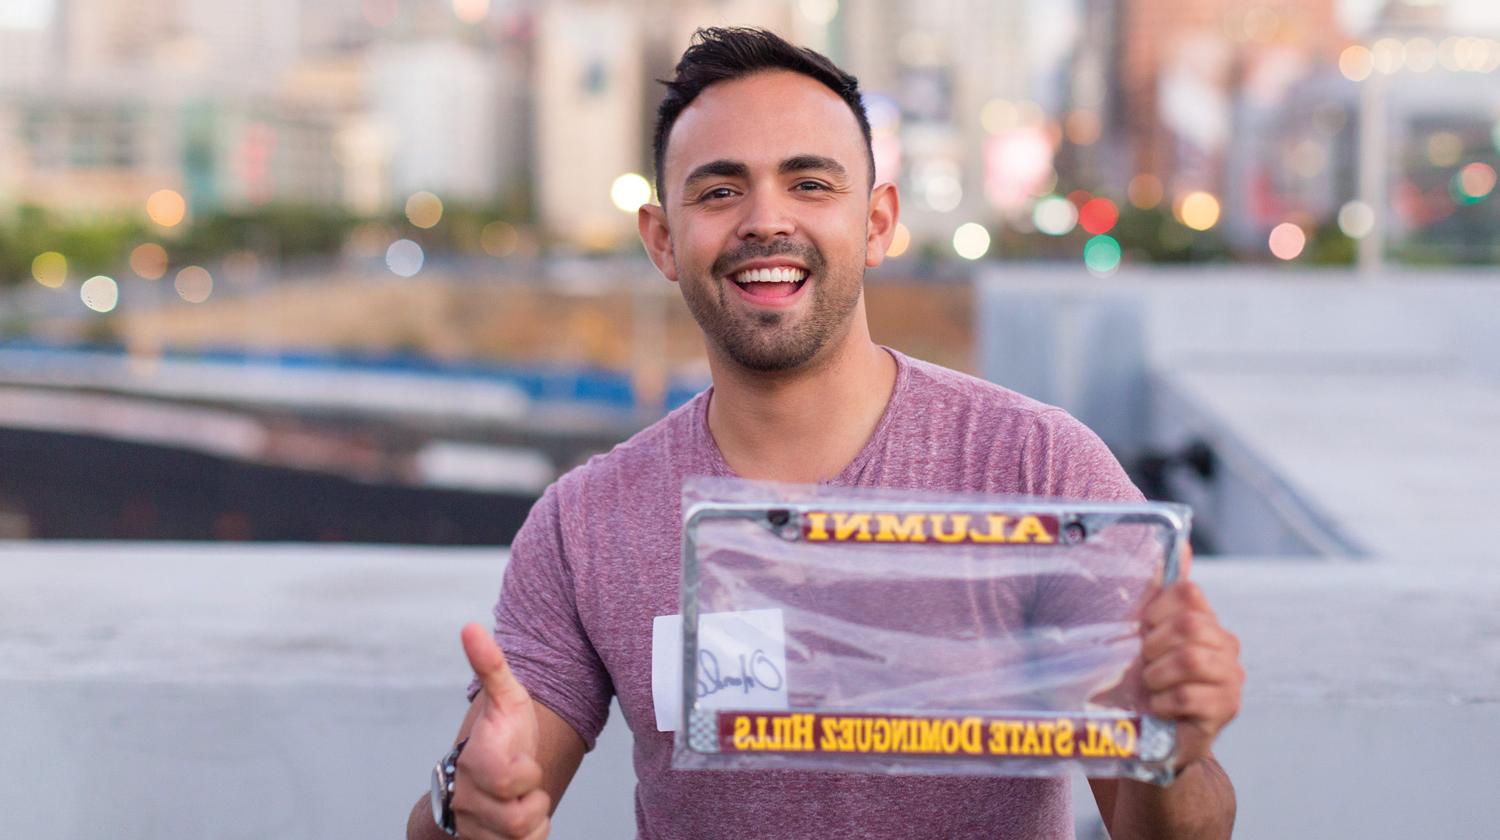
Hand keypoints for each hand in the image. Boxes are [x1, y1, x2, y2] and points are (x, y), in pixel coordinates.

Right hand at [453, 623, 548, 838]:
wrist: (481, 779)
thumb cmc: (502, 734)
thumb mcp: (505, 699)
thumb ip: (490, 665)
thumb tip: (469, 626)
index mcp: (477, 760)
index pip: (505, 779)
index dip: (526, 775)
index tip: (525, 766)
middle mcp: (468, 797)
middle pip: (518, 816)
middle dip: (535, 799)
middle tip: (528, 783)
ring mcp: (474, 825)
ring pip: (520, 835)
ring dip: (534, 817)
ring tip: (524, 798)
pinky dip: (531, 837)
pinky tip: (522, 819)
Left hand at [1139, 564, 1242, 771]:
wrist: (1155, 733)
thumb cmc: (1148, 677)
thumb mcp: (1146, 631)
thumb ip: (1161, 590)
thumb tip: (1181, 542)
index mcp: (1206, 620)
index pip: (1189, 593)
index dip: (1157, 611)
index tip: (1143, 630)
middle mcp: (1226, 645)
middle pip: (1190, 624)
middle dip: (1155, 644)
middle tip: (1144, 662)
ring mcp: (1231, 678)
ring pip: (1191, 658)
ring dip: (1158, 673)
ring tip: (1150, 685)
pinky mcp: (1227, 709)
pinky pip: (1189, 695)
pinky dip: (1163, 701)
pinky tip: (1159, 706)